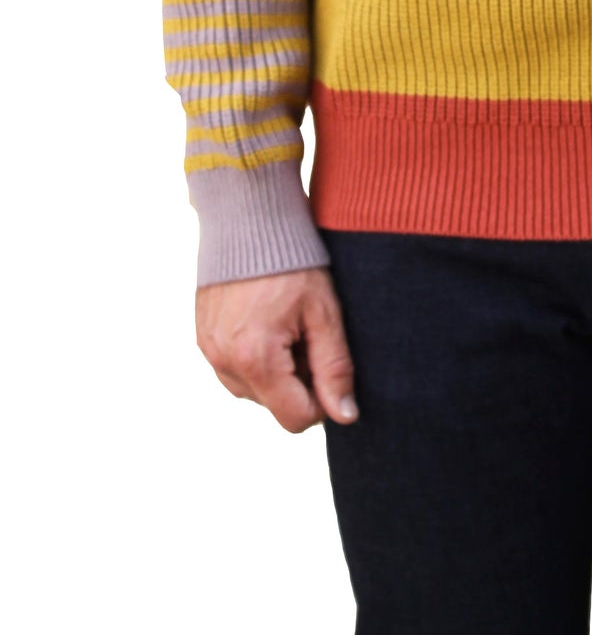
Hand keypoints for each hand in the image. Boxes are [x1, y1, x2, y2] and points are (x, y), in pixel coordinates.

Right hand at [195, 266, 359, 433]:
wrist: (248, 216)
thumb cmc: (293, 260)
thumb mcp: (324, 311)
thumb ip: (335, 368)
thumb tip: (345, 416)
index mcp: (257, 358)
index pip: (296, 418)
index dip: (322, 400)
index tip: (330, 363)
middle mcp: (224, 362)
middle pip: (274, 405)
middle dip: (298, 380)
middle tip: (309, 333)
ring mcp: (208, 351)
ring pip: (253, 390)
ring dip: (275, 371)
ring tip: (288, 324)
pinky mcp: (202, 338)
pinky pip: (233, 369)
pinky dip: (254, 356)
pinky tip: (268, 320)